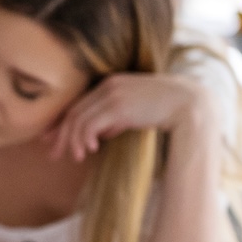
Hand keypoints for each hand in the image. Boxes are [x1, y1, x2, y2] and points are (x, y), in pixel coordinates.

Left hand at [45, 72, 213, 163]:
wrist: (190, 104)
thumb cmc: (166, 109)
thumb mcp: (136, 113)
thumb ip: (117, 120)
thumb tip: (100, 134)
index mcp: (111, 84)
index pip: (79, 103)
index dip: (63, 121)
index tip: (51, 137)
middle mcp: (108, 86)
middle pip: (74, 111)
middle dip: (60, 133)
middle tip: (51, 152)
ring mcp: (112, 94)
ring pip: (79, 119)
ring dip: (72, 140)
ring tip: (74, 157)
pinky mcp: (118, 106)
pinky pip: (90, 124)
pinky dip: (84, 138)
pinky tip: (88, 150)